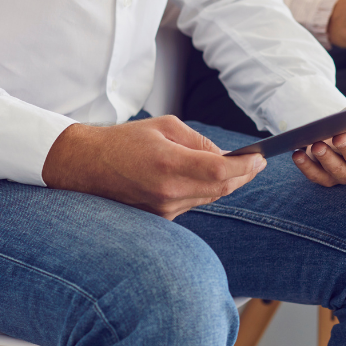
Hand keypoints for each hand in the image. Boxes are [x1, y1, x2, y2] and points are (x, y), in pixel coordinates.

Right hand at [42, 116, 265, 219]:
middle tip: (256, 163)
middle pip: (222, 187)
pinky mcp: (160, 218)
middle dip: (243, 175)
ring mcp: (164, 208)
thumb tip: (227, 155)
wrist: (85, 166)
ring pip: (211, 197)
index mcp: (168, 163)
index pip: (221, 170)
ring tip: (239, 168)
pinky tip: (209, 179)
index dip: (246, 165)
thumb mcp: (164, 126)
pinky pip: (194, 204)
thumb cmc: (124, 141)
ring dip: (227, 183)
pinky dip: (206, 191)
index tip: (260, 158)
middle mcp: (168, 191)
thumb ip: (199, 142)